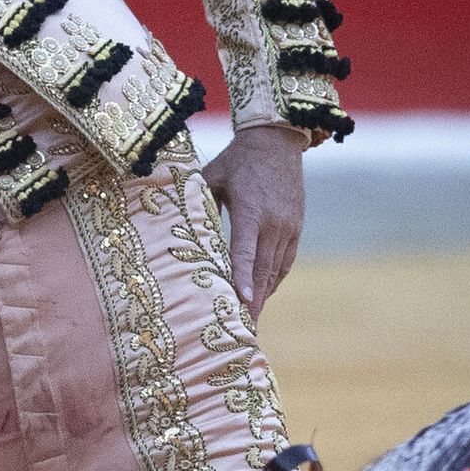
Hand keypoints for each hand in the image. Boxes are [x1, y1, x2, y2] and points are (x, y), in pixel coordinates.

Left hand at [199, 125, 305, 319]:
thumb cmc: (237, 160)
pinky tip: (261, 294)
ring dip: (263, 296)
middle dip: (252, 301)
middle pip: (262, 269)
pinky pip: (285, 261)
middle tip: (243, 329)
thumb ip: (196, 204)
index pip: (245, 250)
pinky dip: (273, 280)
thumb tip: (173, 225)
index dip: (242, 277)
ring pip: (274, 270)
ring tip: (251, 320)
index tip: (242, 302)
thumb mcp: (211, 176)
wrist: (277, 141)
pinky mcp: (296, 227)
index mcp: (249, 210)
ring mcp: (287, 226)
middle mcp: (272, 222)